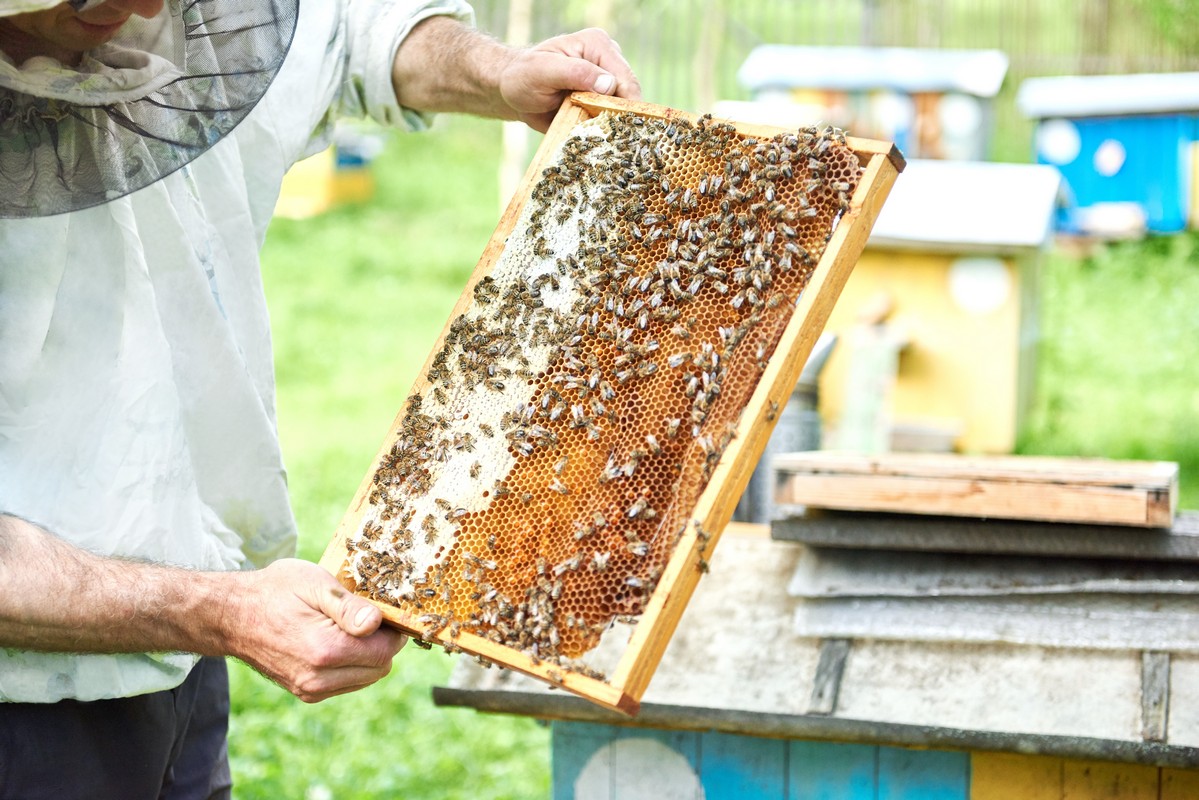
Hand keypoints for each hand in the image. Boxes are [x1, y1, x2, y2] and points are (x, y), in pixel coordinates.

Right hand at [223, 559, 407, 702]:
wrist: (231, 615)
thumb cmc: (274, 592)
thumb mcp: (314, 584)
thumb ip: (349, 606)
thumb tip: (376, 623)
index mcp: (325, 651)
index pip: (385, 652)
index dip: (392, 630)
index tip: (383, 610)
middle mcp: (318, 678)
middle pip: (380, 668)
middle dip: (381, 643)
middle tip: (367, 616)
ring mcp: (310, 689)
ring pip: (366, 678)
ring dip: (368, 656)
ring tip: (348, 627)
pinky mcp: (305, 692)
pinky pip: (347, 683)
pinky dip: (352, 665)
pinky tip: (337, 641)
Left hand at [499, 28, 642, 131]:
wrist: (513, 93)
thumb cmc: (524, 76)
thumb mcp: (544, 71)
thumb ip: (575, 73)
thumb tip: (609, 84)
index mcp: (597, 46)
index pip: (624, 77)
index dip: (625, 103)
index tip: (619, 128)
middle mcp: (607, 62)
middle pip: (629, 95)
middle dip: (622, 117)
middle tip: (612, 140)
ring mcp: (606, 83)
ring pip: (624, 109)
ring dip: (615, 126)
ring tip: (607, 143)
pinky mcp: (601, 100)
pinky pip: (613, 118)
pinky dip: (608, 130)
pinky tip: (601, 141)